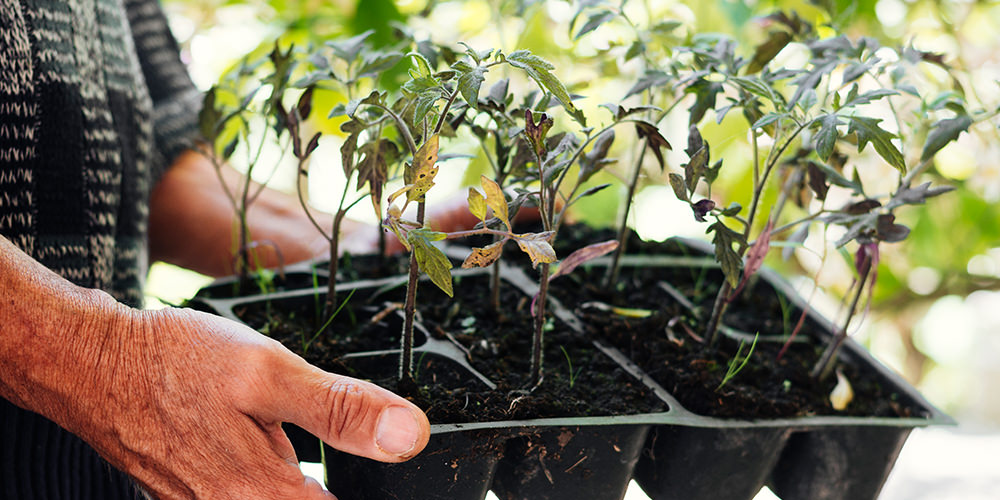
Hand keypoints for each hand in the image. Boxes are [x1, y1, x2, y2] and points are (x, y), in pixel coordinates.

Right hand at [72, 303, 429, 498]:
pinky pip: (246, 497)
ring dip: (302, 484)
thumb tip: (408, 436)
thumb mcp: (269, 373)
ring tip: (301, 445)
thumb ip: (340, 410)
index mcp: (265, 494)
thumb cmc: (173, 363)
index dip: (377, 494)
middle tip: (336, 448)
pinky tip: (274, 446)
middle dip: (333, 484)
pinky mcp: (191, 496)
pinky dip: (270, 483)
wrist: (91, 363)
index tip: (404, 483)